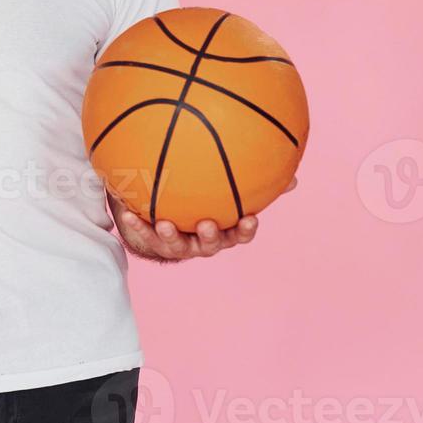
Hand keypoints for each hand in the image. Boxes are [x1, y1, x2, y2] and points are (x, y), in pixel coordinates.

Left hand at [107, 177, 297, 262]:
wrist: (167, 219)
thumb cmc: (206, 201)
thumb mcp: (229, 189)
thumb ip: (255, 182)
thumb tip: (294, 178)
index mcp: (224, 229)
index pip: (240, 233)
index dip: (245, 230)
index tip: (249, 219)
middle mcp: (203, 240)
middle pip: (211, 244)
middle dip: (209, 236)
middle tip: (206, 223)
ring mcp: (179, 244)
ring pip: (177, 245)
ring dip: (172, 235)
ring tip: (166, 223)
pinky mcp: (154, 242)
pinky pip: (145, 235)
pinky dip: (137, 225)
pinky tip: (128, 214)